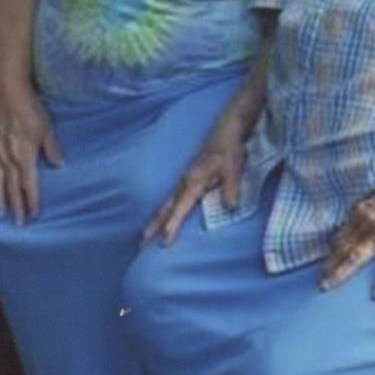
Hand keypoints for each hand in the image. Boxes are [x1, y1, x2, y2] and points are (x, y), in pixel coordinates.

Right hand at [0, 87, 62, 221]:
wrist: (7, 89)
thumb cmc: (30, 107)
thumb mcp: (46, 127)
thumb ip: (51, 148)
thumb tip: (59, 166)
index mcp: (24, 155)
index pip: (28, 184)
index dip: (31, 201)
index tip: (34, 215)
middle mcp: (7, 157)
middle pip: (11, 187)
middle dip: (15, 206)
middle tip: (18, 224)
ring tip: (1, 215)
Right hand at [144, 103, 249, 246]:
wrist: (227, 131)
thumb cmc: (229, 150)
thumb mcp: (233, 170)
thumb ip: (230, 190)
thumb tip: (230, 208)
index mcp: (193, 182)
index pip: (179, 209)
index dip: (172, 226)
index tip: (163, 242)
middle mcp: (184, 183)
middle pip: (165, 208)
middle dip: (153, 226)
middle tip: (141, 244)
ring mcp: (185, 180)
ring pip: (166, 204)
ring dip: (156, 220)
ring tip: (146, 235)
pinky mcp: (188, 179)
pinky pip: (172, 199)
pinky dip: (165, 211)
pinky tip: (164, 217)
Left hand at [320, 166, 374, 299]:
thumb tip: (371, 222)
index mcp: (363, 209)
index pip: (342, 234)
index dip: (332, 249)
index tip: (326, 261)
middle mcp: (367, 221)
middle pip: (342, 247)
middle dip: (330, 264)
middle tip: (321, 281)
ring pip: (355, 256)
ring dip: (340, 271)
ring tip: (328, 285)